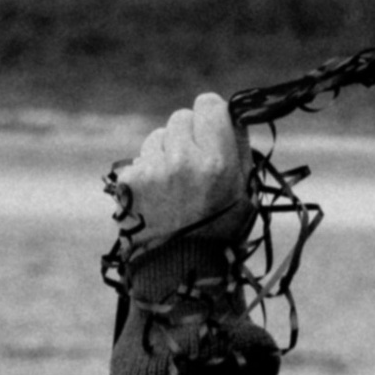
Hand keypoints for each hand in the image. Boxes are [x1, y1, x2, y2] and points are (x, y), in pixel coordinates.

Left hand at [108, 94, 255, 251]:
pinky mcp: (130, 180)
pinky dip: (148, 174)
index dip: (210, 117)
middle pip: (181, 117)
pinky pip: (140, 160)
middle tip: (192, 168)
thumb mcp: (245, 191)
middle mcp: (185, 160)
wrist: (181, 270)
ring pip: (158, 137)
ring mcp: (154, 170)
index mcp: (219, 162)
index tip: (210, 132)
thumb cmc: (220, 231)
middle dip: (187, 137)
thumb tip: (231, 112)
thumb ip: (238, 148)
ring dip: (166, 154)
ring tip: (174, 188)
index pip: (208, 104)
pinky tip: (157, 198)